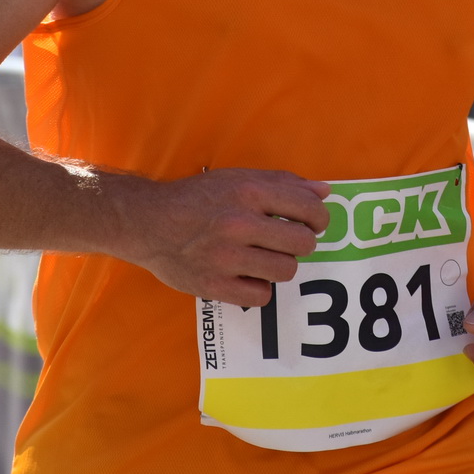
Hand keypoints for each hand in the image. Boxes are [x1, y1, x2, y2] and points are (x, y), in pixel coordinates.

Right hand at [113, 167, 330, 306]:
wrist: (148, 222)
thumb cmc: (197, 198)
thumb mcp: (238, 178)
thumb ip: (283, 183)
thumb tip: (324, 191)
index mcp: (248, 192)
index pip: (308, 207)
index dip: (319, 218)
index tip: (313, 222)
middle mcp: (239, 224)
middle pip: (303, 243)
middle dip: (302, 243)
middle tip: (288, 241)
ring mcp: (226, 257)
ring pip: (286, 270)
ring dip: (282, 265)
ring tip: (265, 257)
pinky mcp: (214, 285)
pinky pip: (261, 296)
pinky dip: (259, 287)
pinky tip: (247, 275)